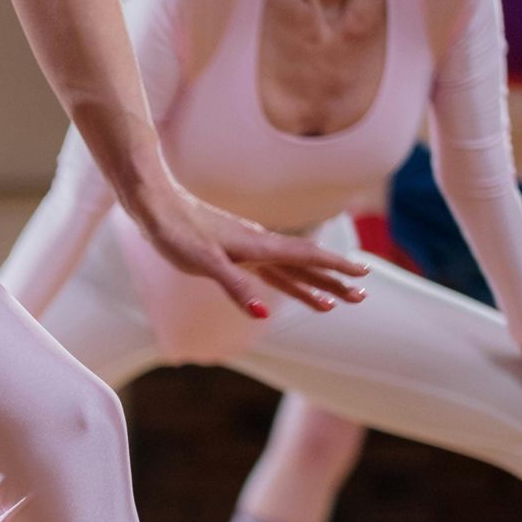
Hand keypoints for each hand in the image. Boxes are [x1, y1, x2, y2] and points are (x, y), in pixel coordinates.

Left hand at [133, 184, 369, 317]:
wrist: (157, 208)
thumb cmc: (177, 233)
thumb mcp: (204, 262)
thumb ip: (234, 286)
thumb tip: (262, 313)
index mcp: (258, 246)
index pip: (307, 258)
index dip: (335, 267)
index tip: (364, 274)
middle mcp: (259, 246)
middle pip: (305, 265)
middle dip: (334, 281)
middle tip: (362, 295)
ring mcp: (248, 249)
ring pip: (290, 270)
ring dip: (314, 284)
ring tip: (336, 302)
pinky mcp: (235, 252)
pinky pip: (270, 270)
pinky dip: (288, 281)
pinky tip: (296, 289)